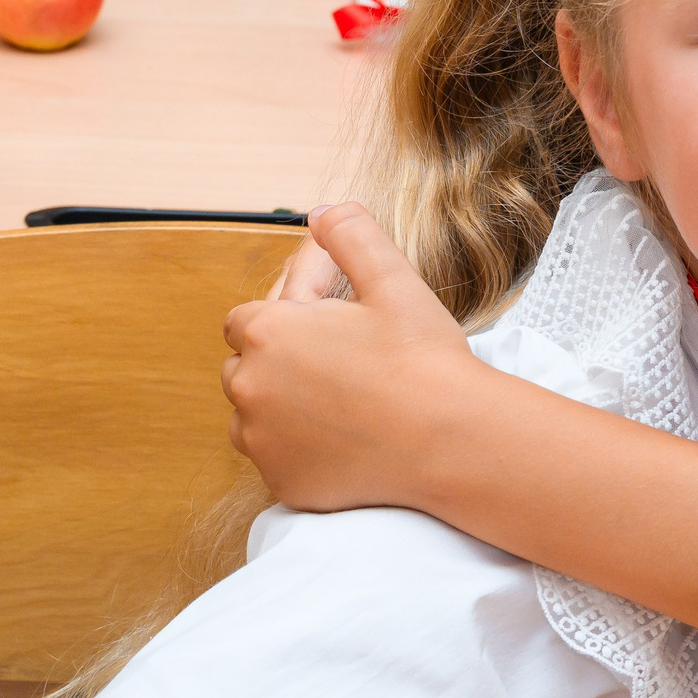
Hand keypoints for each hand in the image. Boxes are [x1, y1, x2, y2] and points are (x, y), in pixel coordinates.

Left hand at [223, 203, 483, 510]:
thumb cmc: (424, 360)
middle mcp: (250, 388)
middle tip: (337, 363)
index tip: (326, 326)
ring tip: (337, 402)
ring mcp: (262, 442)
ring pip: (254, 417)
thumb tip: (322, 212)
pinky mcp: (284, 485)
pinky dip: (300, 451)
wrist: (453, 441)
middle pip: (244, 367)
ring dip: (281, 407)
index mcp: (267, 332)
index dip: (287, 318)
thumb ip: (351, 236)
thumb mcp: (393, 280)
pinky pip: (277, 462)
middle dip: (278, 362)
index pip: (247, 318)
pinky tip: (343, 441)